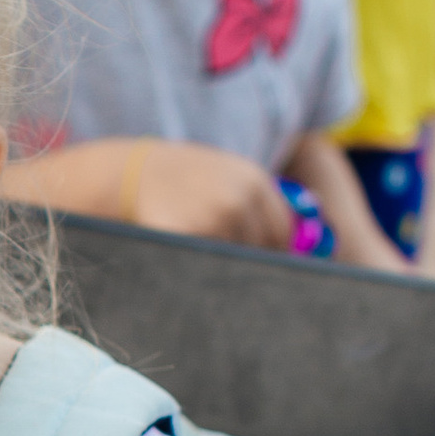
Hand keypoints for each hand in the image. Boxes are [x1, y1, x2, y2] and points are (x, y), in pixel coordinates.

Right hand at [131, 143, 296, 249]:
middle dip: (250, 258)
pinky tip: (191, 253)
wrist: (139, 171)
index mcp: (254, 181)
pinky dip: (202, 263)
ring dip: (224, 262)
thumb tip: (295, 243)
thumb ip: (262, 202)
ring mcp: (212, 219)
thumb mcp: (232, 174)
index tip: (267, 259)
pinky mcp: (186, 235)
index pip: (281, 231)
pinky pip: (206, 262)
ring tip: (205, 246)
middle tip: (232, 258)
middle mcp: (238, 200)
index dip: (276, 250)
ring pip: (234, 259)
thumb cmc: (189, 177)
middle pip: (261, 249)